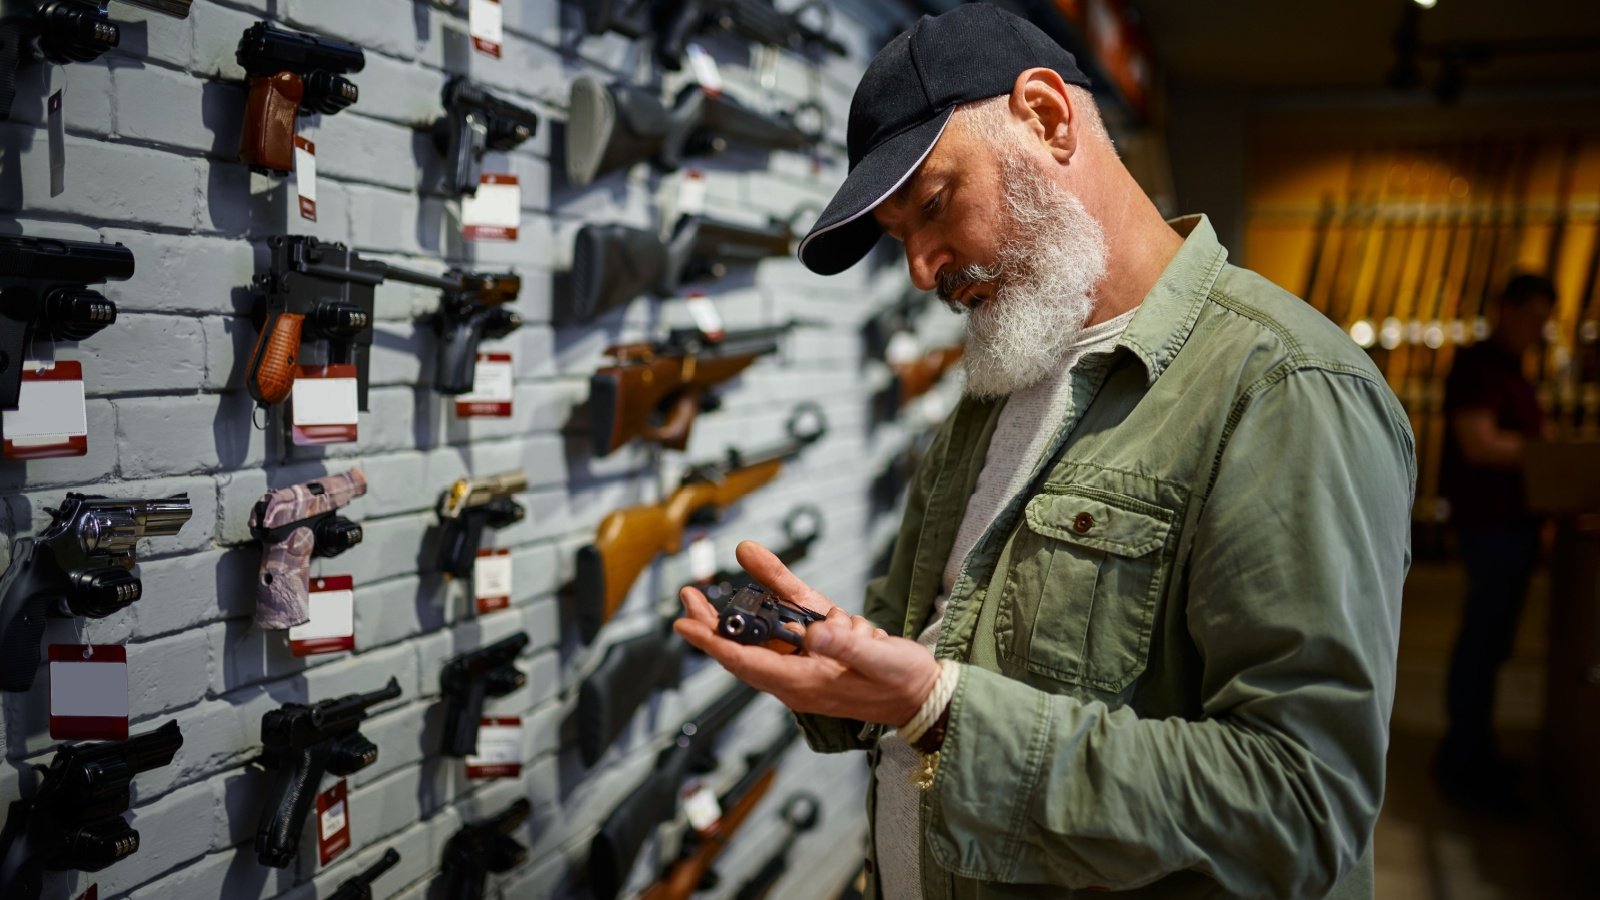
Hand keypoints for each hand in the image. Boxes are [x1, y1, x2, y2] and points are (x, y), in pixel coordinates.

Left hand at [675, 540, 939, 727]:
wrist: (926, 692)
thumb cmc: (904, 684)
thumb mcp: (881, 662)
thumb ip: (848, 645)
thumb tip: (813, 632)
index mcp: (805, 684)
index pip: (747, 663)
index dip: (713, 643)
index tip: (683, 626)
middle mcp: (799, 673)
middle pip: (745, 646)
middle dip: (714, 623)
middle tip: (687, 598)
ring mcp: (809, 657)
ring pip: (767, 624)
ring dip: (742, 604)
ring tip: (710, 585)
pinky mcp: (824, 641)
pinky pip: (795, 611)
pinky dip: (780, 588)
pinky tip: (760, 564)